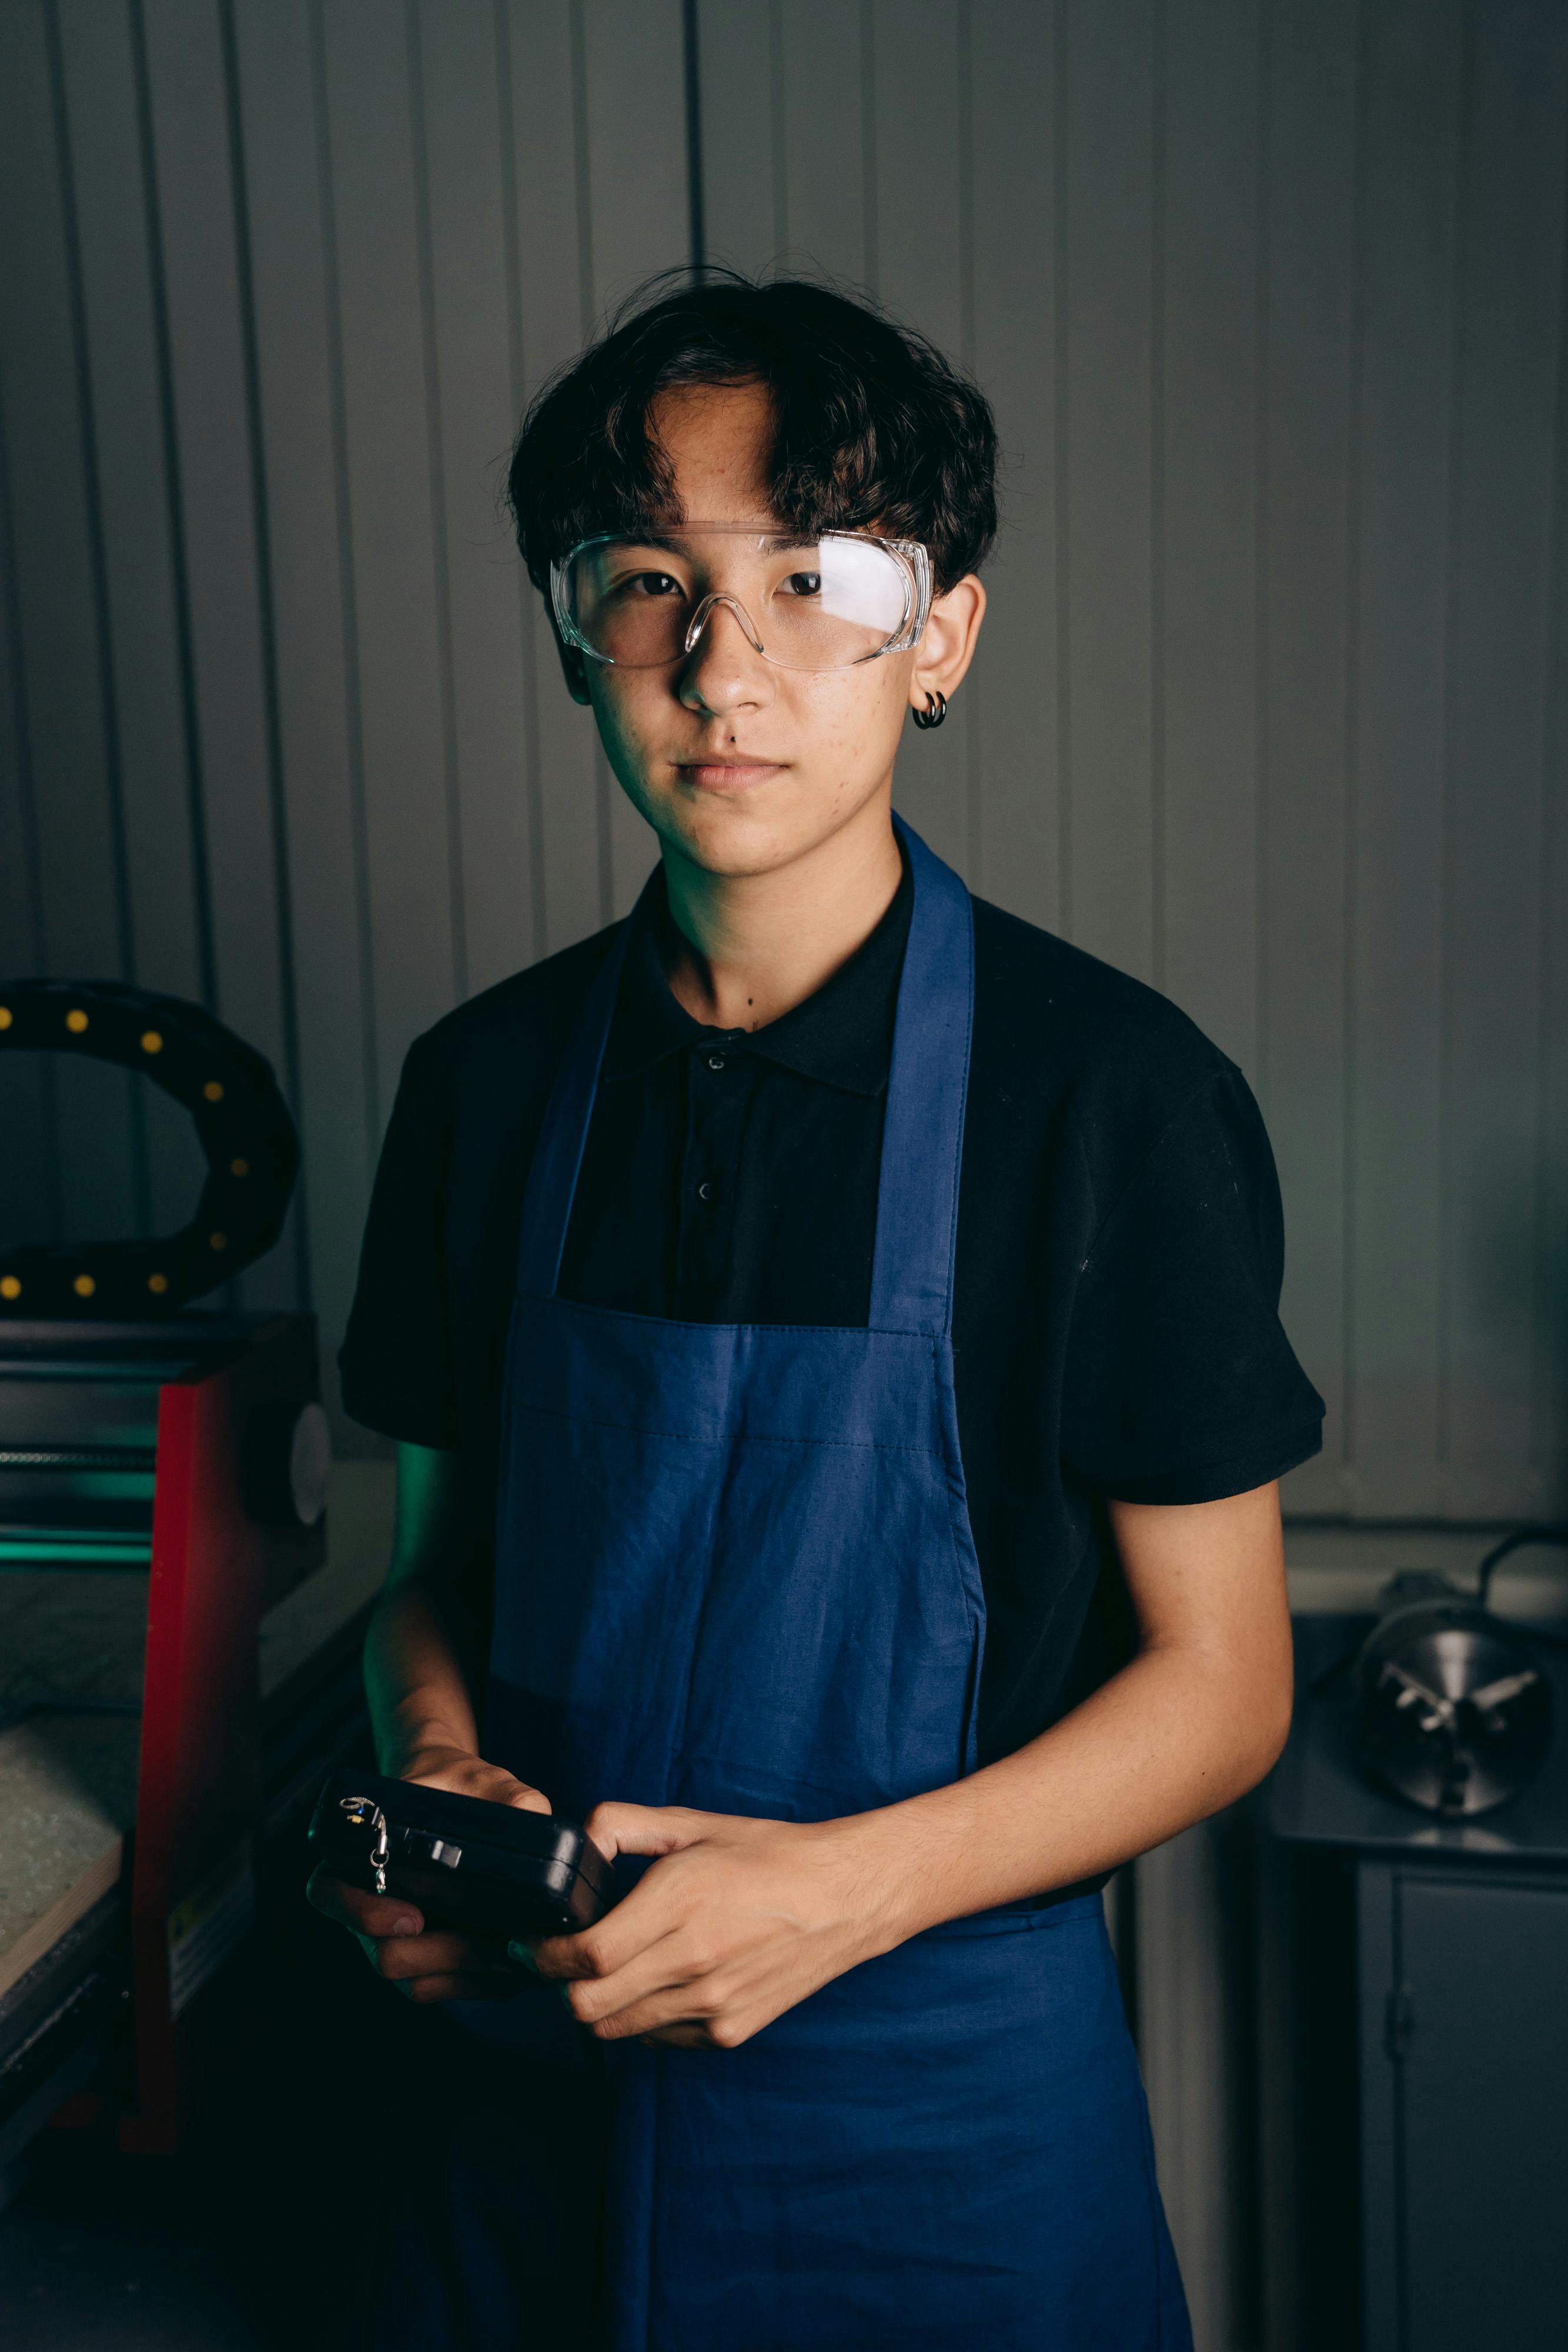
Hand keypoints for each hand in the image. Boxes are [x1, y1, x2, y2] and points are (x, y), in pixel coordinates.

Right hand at [306, 1747, 551, 2002]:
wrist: (458, 1798)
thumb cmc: (460, 1786)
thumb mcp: (485, 1780)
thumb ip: (510, 1797)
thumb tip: (537, 1822)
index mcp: (361, 1855)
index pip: (330, 1893)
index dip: (362, 1913)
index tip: (413, 1916)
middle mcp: (368, 1904)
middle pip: (382, 1954)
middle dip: (439, 1953)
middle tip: (486, 1941)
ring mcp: (392, 1938)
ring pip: (413, 1982)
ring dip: (462, 1974)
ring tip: (507, 1951)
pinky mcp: (424, 1962)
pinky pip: (440, 1989)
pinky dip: (475, 1986)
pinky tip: (511, 1966)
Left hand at [528, 1804, 898, 2049]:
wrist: (846, 1898)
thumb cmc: (769, 1855)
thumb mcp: (694, 1823)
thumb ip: (624, 1826)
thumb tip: (577, 1842)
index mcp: (682, 1900)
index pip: (586, 1955)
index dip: (543, 1954)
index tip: (531, 1942)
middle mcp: (694, 1959)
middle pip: (588, 2006)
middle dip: (558, 1986)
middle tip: (556, 1960)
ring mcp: (713, 2004)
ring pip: (616, 2029)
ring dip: (598, 2003)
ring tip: (607, 1969)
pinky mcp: (729, 2032)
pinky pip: (658, 2037)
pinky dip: (642, 2016)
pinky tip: (658, 1981)